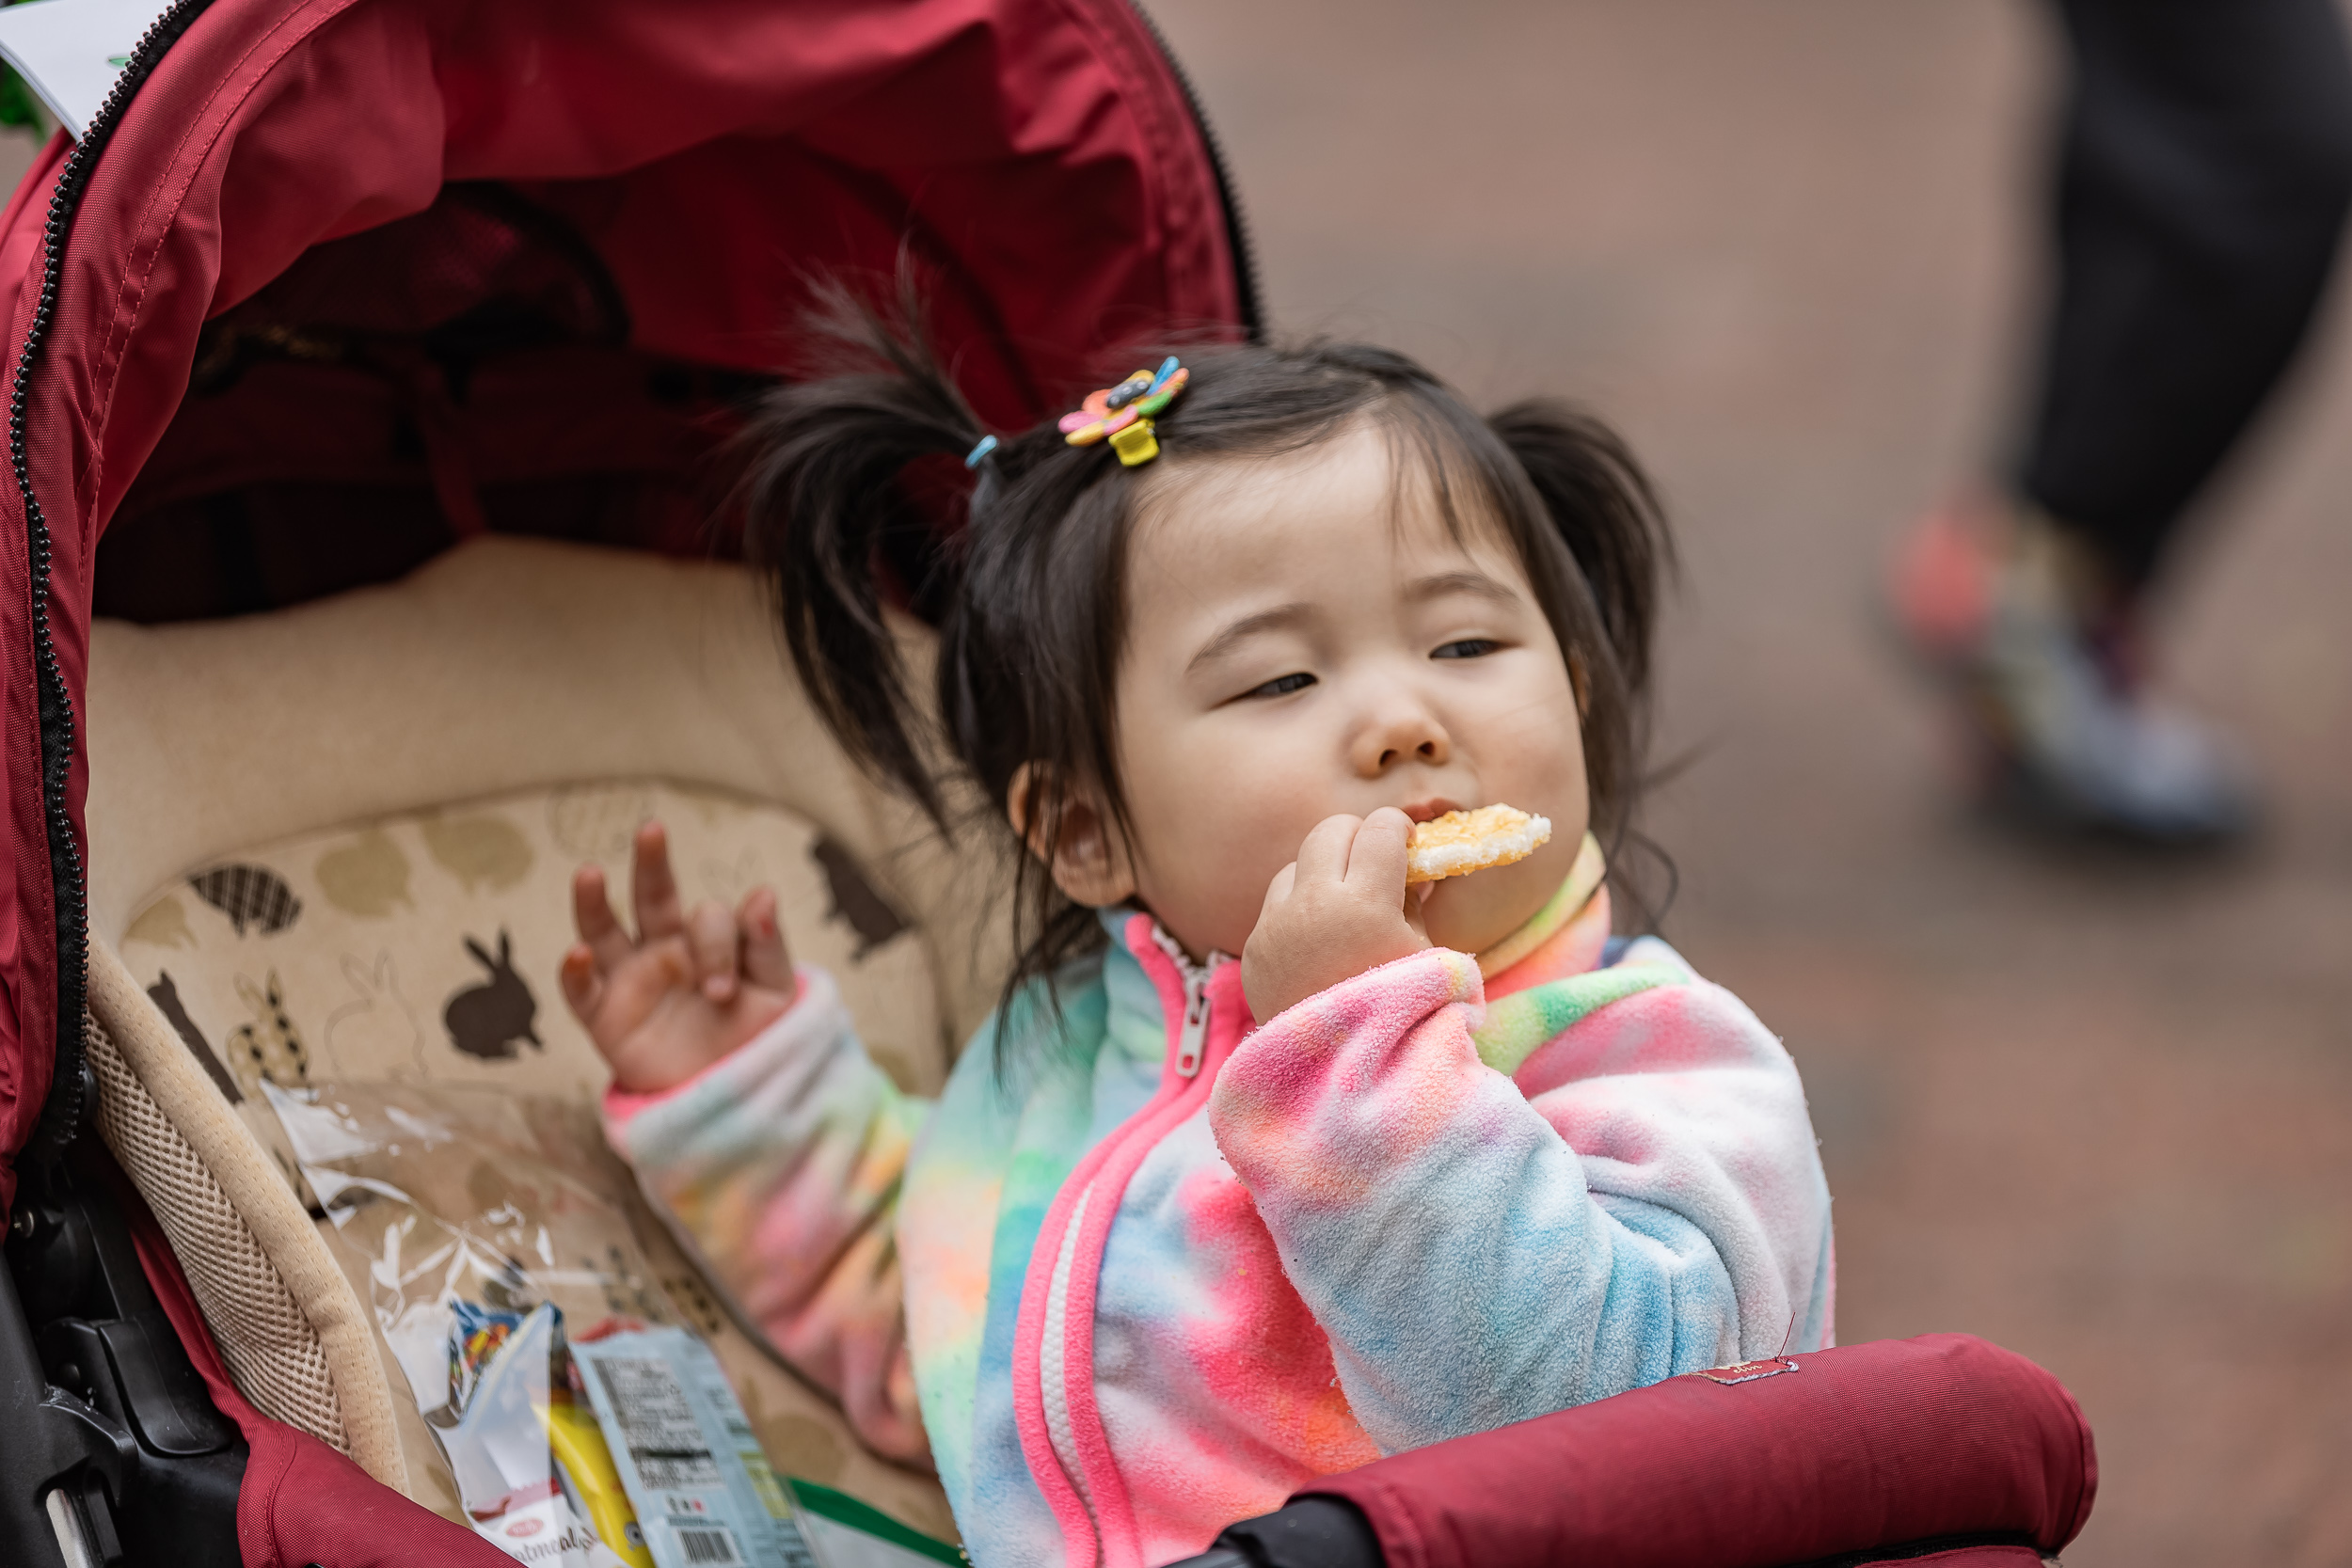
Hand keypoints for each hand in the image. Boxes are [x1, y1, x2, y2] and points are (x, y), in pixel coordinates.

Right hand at [559, 821, 797, 1093]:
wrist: (733, 1099)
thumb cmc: (755, 1038)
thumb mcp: (775, 992)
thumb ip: (766, 945)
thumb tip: (765, 892)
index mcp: (708, 940)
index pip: (707, 919)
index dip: (716, 947)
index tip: (724, 992)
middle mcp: (665, 951)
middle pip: (652, 898)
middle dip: (652, 864)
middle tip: (653, 831)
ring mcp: (632, 981)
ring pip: (605, 932)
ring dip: (593, 903)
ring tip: (588, 874)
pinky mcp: (606, 1018)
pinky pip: (582, 992)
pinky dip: (575, 973)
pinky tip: (579, 954)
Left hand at [1242, 808, 1431, 1022]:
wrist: (1341, 1075)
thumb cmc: (1399, 1014)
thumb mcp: (1423, 955)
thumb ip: (1415, 902)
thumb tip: (1412, 870)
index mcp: (1365, 904)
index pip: (1379, 829)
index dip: (1398, 829)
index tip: (1408, 843)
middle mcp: (1313, 905)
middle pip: (1330, 830)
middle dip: (1357, 837)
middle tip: (1375, 862)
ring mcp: (1275, 926)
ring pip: (1296, 864)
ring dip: (1322, 871)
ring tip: (1345, 906)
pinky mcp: (1254, 949)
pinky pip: (1275, 906)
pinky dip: (1298, 910)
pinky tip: (1318, 941)